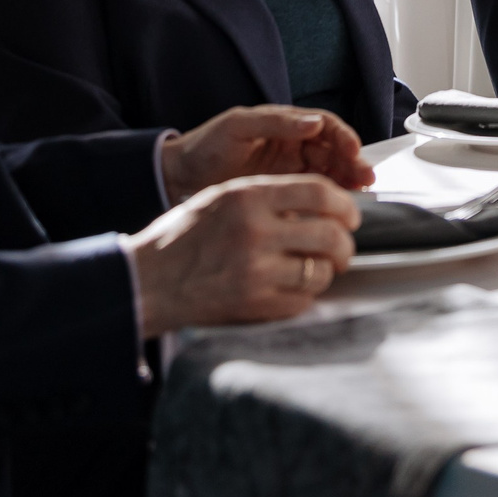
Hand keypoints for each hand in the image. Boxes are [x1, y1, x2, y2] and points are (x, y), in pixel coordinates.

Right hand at [124, 174, 361, 333]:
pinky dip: (305, 296)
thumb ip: (266, 196)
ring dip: (327, 272)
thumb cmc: (181, 238)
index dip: (344, 204)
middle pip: (330, 234)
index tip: (349, 215)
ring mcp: (257, 270)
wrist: (148, 281)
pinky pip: (302, 300)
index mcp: (249, 197)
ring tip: (319, 270)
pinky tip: (294, 290)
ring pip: (320, 271)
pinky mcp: (255, 304)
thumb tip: (318, 202)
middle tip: (342, 248)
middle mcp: (256, 231)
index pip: (319, 192)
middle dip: (344, 244)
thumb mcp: (221, 198)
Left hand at [160, 105, 374, 200]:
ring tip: (360, 192)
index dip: (343, 137)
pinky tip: (339, 205)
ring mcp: (291, 168)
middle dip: (352, 161)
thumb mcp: (237, 127)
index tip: (353, 151)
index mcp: (285, 124)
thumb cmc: (206, 146)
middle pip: (334, 150)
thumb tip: (312, 122)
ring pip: (330, 171)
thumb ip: (275, 122)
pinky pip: (315, 191)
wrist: (180, 177)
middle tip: (364, 178)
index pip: (325, 126)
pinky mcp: (285, 190)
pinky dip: (331, 196)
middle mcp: (293, 144)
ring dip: (347, 179)